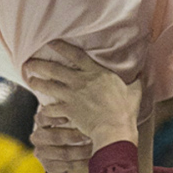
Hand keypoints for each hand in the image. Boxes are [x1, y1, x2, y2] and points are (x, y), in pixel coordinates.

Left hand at [23, 39, 139, 147]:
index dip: (61, 47)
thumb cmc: (125, 110)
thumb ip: (136, 80)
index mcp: (96, 73)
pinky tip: (41, 110)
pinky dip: (45, 110)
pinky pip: (51, 109)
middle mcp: (80, 81)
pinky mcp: (68, 111)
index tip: (51, 42)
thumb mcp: (135, 91)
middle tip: (29, 61)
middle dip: (39, 64)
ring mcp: (72, 96)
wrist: (114, 129)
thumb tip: (143, 72)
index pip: (75, 55)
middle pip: (54, 69)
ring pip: (48, 86)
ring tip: (29, 79)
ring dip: (37, 82)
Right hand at [30, 105, 97, 172]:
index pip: (43, 117)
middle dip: (74, 136)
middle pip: (54, 137)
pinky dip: (81, 162)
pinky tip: (92, 159)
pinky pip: (66, 165)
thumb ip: (74, 105)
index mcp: (42, 121)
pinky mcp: (48, 166)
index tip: (68, 118)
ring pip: (63, 152)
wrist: (69, 154)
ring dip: (82, 151)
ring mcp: (42, 152)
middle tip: (90, 135)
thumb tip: (86, 87)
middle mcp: (38, 136)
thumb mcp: (73, 115)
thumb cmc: (74, 127)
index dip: (54, 117)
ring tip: (96, 147)